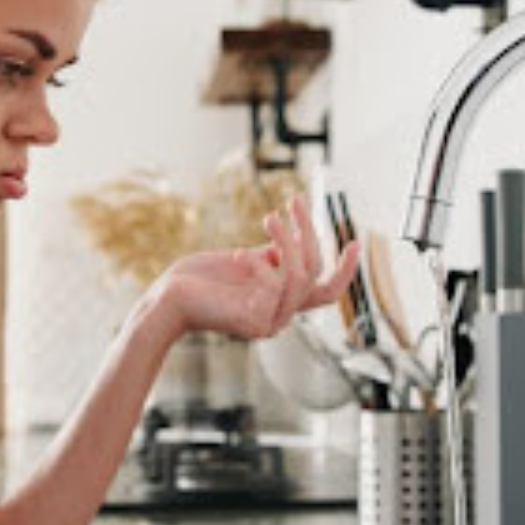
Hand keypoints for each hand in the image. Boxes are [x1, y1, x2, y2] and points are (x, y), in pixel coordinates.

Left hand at [154, 196, 359, 340]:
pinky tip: (239, 256)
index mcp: (279, 302)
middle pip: (315, 273)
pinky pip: (277, 285)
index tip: (356, 240)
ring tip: (268, 218)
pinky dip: (261, 265)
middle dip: (308, 232)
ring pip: (301, 276)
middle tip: (293, 201)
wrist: (167, 298)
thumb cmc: (200, 278)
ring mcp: (270, 323)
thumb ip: (273, 255)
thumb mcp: (245, 260)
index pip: (324, 290)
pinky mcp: (256, 323)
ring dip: (287, 241)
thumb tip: (294, 236)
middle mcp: (280, 317)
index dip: (344, 268)